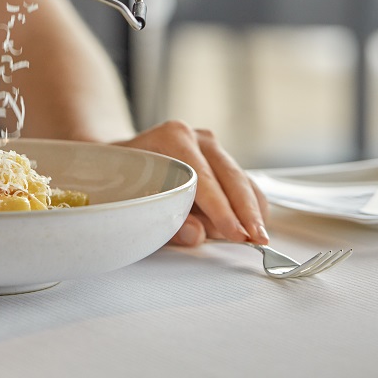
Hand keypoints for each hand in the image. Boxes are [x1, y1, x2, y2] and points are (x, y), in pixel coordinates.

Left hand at [114, 121, 269, 246]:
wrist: (120, 158)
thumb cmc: (122, 176)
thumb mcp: (130, 195)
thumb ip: (162, 216)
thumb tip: (196, 233)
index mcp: (173, 137)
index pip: (203, 178)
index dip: (220, 209)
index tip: (235, 233)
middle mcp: (198, 139)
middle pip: (231, 177)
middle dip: (246, 212)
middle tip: (257, 240)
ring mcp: (213, 149)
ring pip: (243, 182)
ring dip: (251, 212)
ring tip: (255, 239)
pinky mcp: (224, 163)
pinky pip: (245, 186)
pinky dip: (250, 208)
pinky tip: (250, 227)